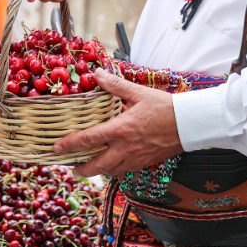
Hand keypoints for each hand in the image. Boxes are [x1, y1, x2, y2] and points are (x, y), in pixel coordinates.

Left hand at [54, 69, 182, 177]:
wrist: (190, 124)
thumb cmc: (165, 107)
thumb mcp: (138, 93)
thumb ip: (115, 85)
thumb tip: (97, 75)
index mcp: (121, 129)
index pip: (89, 139)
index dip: (69, 144)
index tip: (56, 148)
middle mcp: (126, 148)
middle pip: (97, 165)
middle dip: (81, 169)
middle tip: (70, 168)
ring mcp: (136, 158)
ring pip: (111, 171)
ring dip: (98, 171)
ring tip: (88, 167)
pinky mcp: (145, 162)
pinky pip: (125, 171)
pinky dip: (115, 170)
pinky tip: (112, 164)